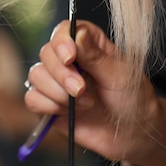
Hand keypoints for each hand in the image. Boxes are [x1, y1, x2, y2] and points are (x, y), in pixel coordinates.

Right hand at [24, 20, 161, 162]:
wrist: (131, 134)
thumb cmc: (133, 100)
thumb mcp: (120, 75)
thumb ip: (95, 56)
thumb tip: (77, 33)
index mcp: (88, 45)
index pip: (64, 30)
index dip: (61, 42)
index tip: (70, 58)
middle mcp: (68, 60)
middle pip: (46, 54)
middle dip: (61, 75)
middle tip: (81, 90)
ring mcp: (56, 82)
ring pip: (36, 76)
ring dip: (57, 93)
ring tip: (84, 104)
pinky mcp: (48, 103)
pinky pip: (32, 98)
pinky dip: (48, 106)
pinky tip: (69, 112)